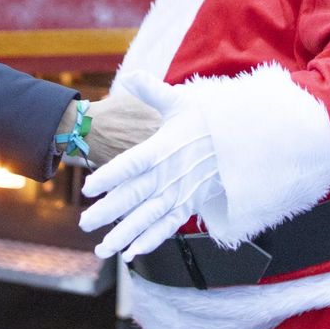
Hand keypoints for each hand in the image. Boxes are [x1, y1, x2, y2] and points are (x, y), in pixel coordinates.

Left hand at [79, 73, 222, 260]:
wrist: (246, 140)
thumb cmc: (210, 120)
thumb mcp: (182, 102)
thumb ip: (153, 91)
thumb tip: (131, 76)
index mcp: (165, 148)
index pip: (133, 164)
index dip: (110, 176)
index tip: (88, 187)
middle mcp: (171, 174)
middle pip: (135, 196)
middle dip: (108, 212)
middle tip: (83, 224)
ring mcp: (181, 192)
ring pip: (149, 217)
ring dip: (125, 235)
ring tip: (102, 249)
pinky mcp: (190, 204)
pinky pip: (169, 226)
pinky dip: (151, 240)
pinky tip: (132, 252)